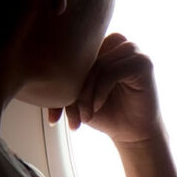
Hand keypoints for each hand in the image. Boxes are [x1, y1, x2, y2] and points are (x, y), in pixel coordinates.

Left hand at [48, 33, 164, 146]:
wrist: (132, 133)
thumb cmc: (104, 113)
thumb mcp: (76, 96)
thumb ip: (63, 79)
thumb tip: (33, 71)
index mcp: (102, 44)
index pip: (74, 56)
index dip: (61, 83)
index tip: (54, 117)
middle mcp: (118, 42)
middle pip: (84, 59)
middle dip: (73, 91)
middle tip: (71, 118)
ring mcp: (132, 50)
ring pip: (96, 65)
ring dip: (86, 93)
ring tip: (85, 115)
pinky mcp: (143, 62)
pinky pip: (111, 72)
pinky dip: (100, 91)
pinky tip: (97, 107)